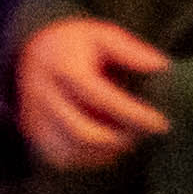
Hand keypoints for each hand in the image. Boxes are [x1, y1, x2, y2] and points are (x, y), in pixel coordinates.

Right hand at [11, 16, 171, 172]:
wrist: (31, 53)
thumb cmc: (77, 46)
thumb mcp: (102, 36)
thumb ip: (130, 51)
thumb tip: (160, 66)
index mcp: (61, 65)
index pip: (97, 96)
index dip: (131, 114)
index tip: (161, 123)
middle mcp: (42, 93)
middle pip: (82, 132)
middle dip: (119, 139)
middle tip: (144, 134)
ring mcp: (34, 116)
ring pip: (73, 150)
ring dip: (107, 151)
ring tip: (128, 136)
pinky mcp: (35, 133)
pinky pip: (64, 157)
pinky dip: (91, 157)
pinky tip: (108, 143)